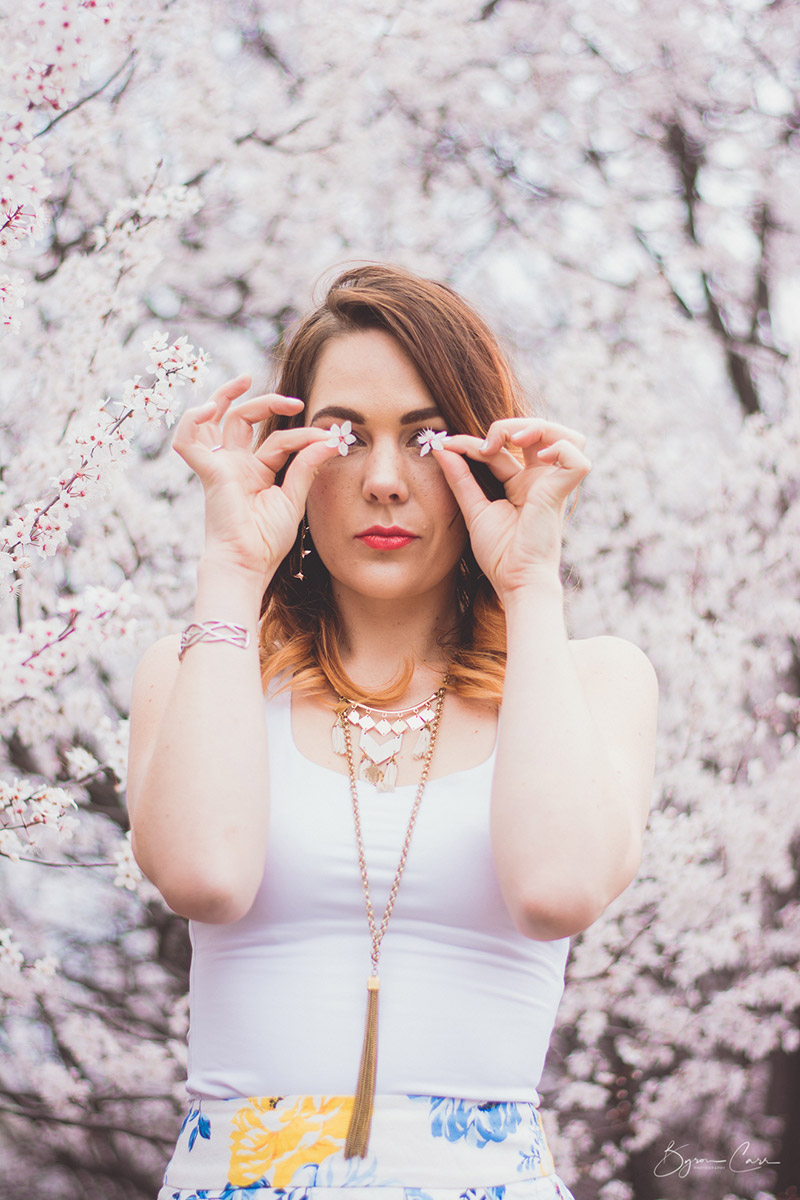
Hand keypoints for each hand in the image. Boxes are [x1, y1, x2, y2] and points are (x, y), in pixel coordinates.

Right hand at [171, 375, 338, 586]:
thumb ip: (306, 467)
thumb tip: (330, 439)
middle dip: (266, 402)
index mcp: (256, 471)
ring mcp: (220, 467)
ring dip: (225, 395)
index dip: (303, 435)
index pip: (278, 440)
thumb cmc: (267, 540)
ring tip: (244, 379)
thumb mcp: (293, 498)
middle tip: (294, 401)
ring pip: (215, 419)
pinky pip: (187, 441)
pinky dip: (191, 421)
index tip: (330, 437)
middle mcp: (236, 465)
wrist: (249, 564)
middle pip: (242, 418)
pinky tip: (208, 408)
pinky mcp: (209, 473)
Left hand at [432, 418, 590, 597]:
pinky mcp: (563, 493)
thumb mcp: (473, 508)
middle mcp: (541, 480)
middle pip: (540, 432)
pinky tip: (536, 457)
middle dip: (512, 425)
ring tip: (512, 439)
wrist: (514, 581)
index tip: (448, 443)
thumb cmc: (499, 554)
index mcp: (521, 483)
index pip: (503, 447)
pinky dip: (560, 448)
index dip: (476, 440)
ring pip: (566, 436)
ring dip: (539, 427)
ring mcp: (554, 485)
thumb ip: (459, 477)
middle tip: (487, 441)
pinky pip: (577, 458)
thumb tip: (441, 447)